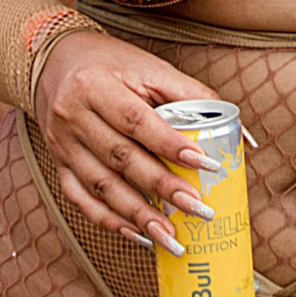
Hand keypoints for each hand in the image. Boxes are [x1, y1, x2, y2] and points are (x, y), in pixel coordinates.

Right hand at [35, 29, 226, 251]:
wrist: (53, 59)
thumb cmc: (112, 63)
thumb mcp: (150, 69)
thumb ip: (195, 97)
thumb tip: (242, 136)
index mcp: (96, 85)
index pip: (137, 121)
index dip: (172, 145)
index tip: (207, 165)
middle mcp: (73, 116)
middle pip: (121, 159)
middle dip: (162, 188)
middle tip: (198, 210)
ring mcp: (62, 143)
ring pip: (102, 187)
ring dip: (139, 216)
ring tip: (171, 237)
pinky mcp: (57, 163)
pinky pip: (81, 200)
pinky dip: (110, 221)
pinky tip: (139, 235)